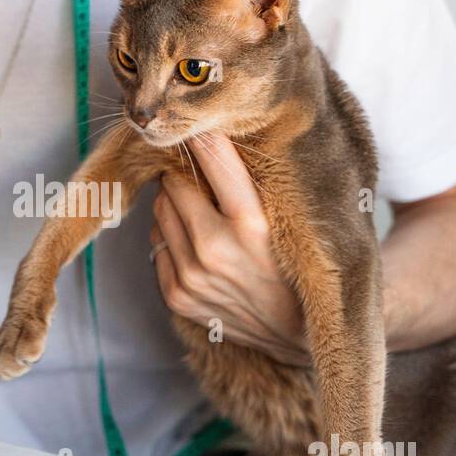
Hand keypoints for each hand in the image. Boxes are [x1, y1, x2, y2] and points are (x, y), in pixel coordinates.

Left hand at [149, 135, 310, 365]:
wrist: (299, 334)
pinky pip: (156, 242)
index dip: (202, 135)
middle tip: (203, 180)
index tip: (197, 122)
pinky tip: (198, 244)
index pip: (214, 159)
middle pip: (173, 183)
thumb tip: (212, 134)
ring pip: (160, 210)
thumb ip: (254, 180)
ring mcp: (192, 276)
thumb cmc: (296, 263)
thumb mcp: (288, 219)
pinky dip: (171, 235)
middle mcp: (216, 250)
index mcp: (253, 224)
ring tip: (204, 214)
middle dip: (185, 176)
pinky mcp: (177, 296)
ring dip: (175, 204)